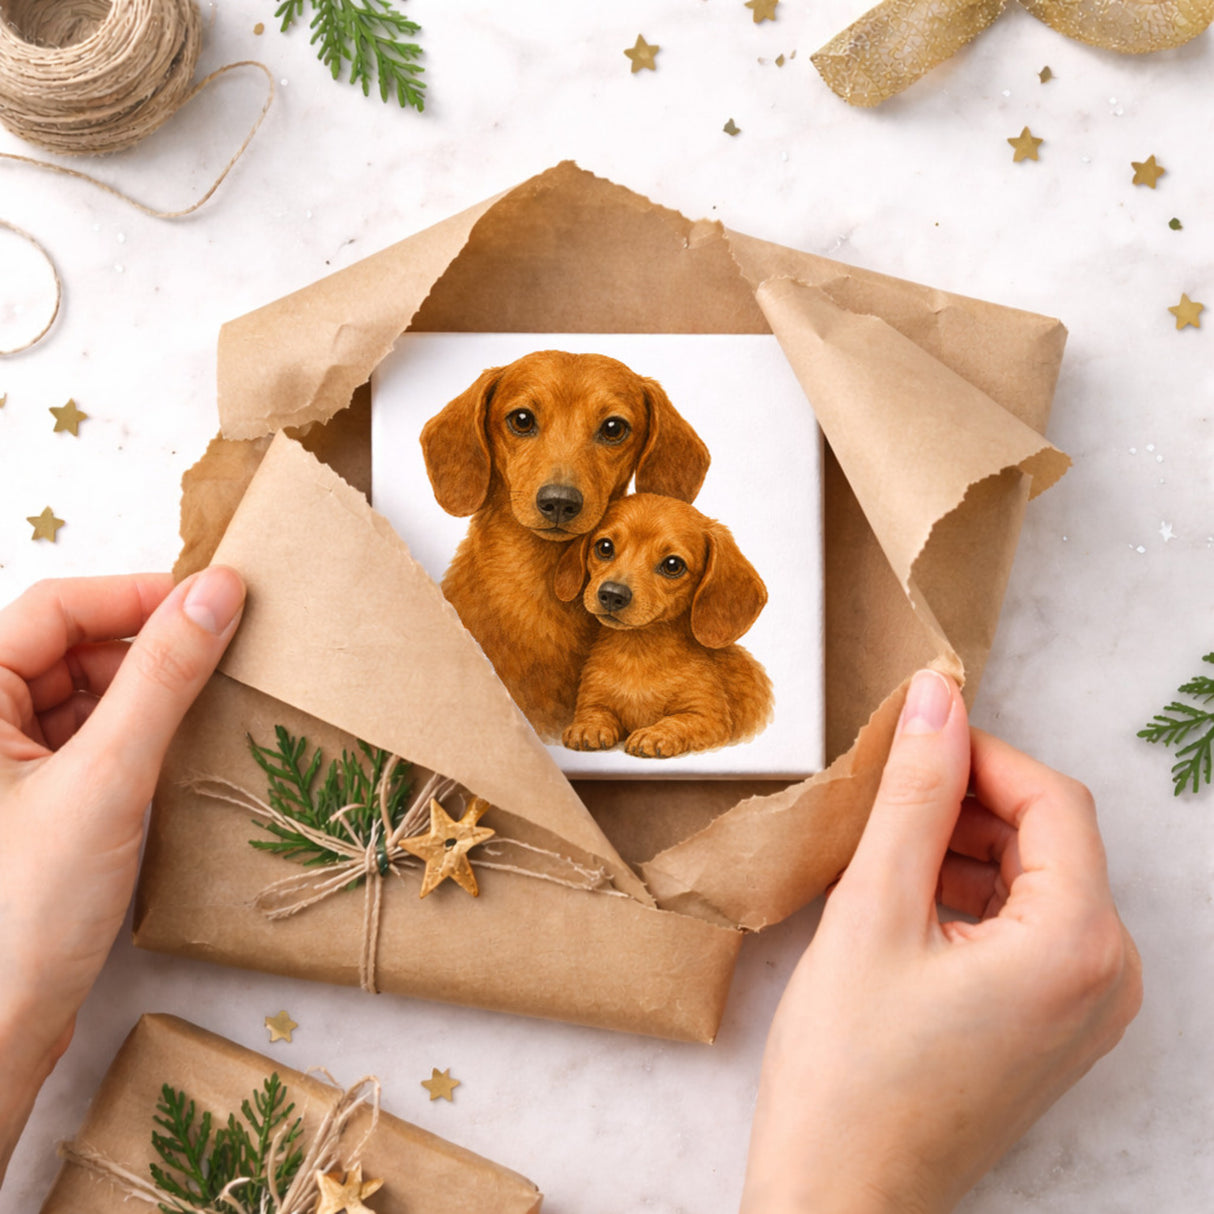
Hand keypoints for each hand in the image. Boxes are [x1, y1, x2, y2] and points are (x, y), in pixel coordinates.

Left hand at [0, 569, 244, 1181]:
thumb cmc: (23, 910)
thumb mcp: (107, 777)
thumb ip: (164, 676)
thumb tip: (218, 591)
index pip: (55, 608)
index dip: (136, 595)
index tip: (217, 599)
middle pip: (71, 647)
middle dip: (147, 644)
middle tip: (226, 651)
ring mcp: (6, 767)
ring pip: (86, 694)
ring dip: (148, 691)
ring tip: (212, 701)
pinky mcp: (35, 803)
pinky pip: (92, 739)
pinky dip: (139, 734)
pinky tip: (181, 749)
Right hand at [741, 669, 1142, 1213]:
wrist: (840, 1198)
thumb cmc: (849, 1072)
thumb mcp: (873, 910)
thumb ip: (913, 794)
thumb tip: (937, 699)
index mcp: (1078, 945)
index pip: (1052, 799)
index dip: (979, 754)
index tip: (909, 740)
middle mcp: (1108, 979)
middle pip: (1049, 838)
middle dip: (966, 804)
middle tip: (881, 802)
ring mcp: (1087, 1010)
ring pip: (1035, 880)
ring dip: (963, 848)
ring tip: (881, 857)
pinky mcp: (1055, 1028)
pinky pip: (1028, 929)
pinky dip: (970, 898)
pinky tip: (902, 906)